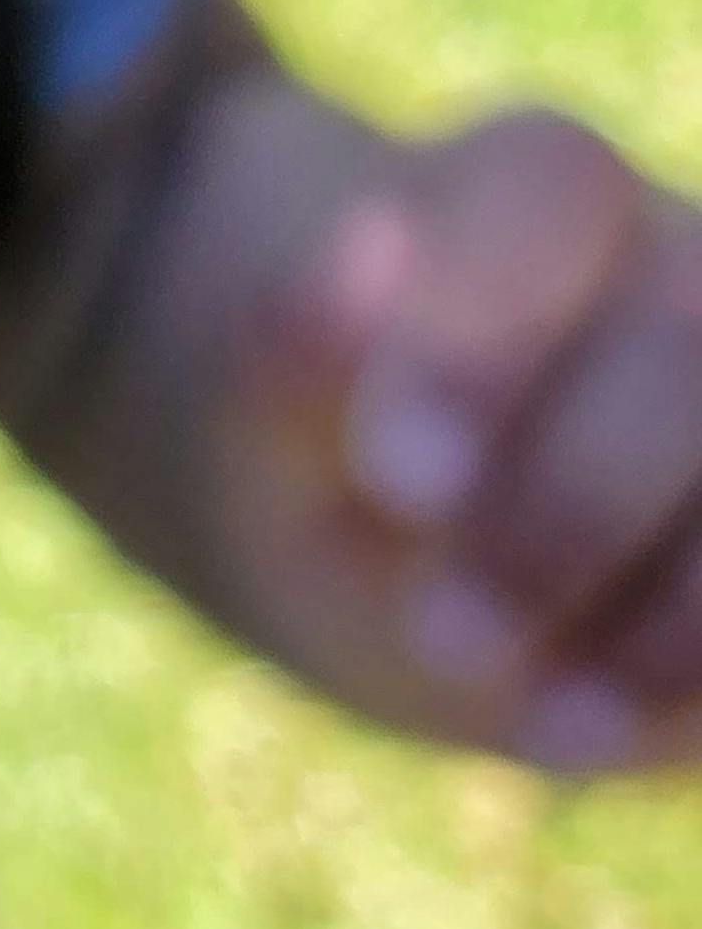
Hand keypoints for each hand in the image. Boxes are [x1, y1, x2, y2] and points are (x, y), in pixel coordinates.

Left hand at [224, 107, 699, 768]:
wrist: (399, 549)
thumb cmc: (324, 471)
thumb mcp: (267, 445)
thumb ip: (291, 367)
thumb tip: (369, 233)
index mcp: (539, 196)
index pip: (551, 194)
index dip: (491, 334)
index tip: (395, 480)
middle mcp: (682, 268)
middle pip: (689, 333)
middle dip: (576, 501)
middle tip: (445, 637)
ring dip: (680, 609)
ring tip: (547, 728)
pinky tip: (607, 734)